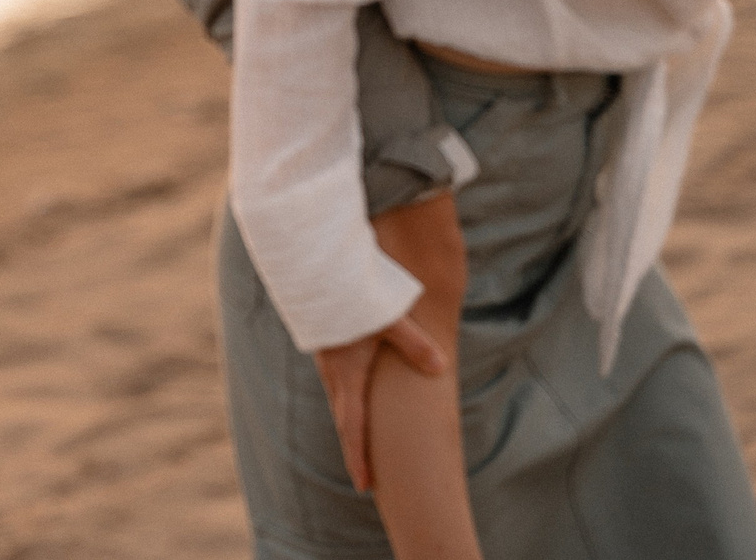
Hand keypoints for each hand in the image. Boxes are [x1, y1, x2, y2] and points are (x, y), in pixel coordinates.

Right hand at [313, 311, 449, 492]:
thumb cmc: (351, 295)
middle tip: (365, 475)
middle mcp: (333, 374)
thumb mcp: (388, 319)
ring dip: (351, 422)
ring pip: (340, 400)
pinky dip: (347, 400)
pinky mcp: (326, 347)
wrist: (314, 270)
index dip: (359, 458)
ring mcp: (327, 361)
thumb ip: (416, 345)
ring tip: (362, 441)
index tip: (364, 486)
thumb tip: (441, 368)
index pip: (352, 427)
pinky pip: (338, 384)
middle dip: (355, 447)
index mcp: (346, 376)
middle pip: (345, 419)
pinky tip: (355, 395)